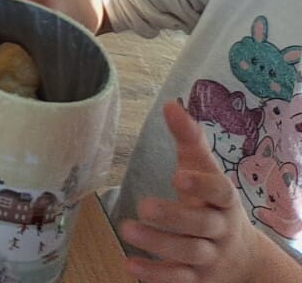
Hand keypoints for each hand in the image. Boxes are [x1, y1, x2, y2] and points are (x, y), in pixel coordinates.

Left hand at [119, 101, 273, 282]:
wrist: (243, 258)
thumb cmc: (212, 202)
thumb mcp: (205, 171)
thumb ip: (190, 140)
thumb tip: (171, 104)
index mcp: (224, 201)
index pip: (220, 191)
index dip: (202, 184)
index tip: (178, 173)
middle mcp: (220, 230)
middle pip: (202, 225)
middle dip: (175, 217)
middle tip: (144, 206)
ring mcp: (210, 257)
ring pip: (188, 253)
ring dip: (158, 244)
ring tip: (127, 228)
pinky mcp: (197, 278)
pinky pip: (178, 279)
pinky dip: (156, 275)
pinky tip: (129, 266)